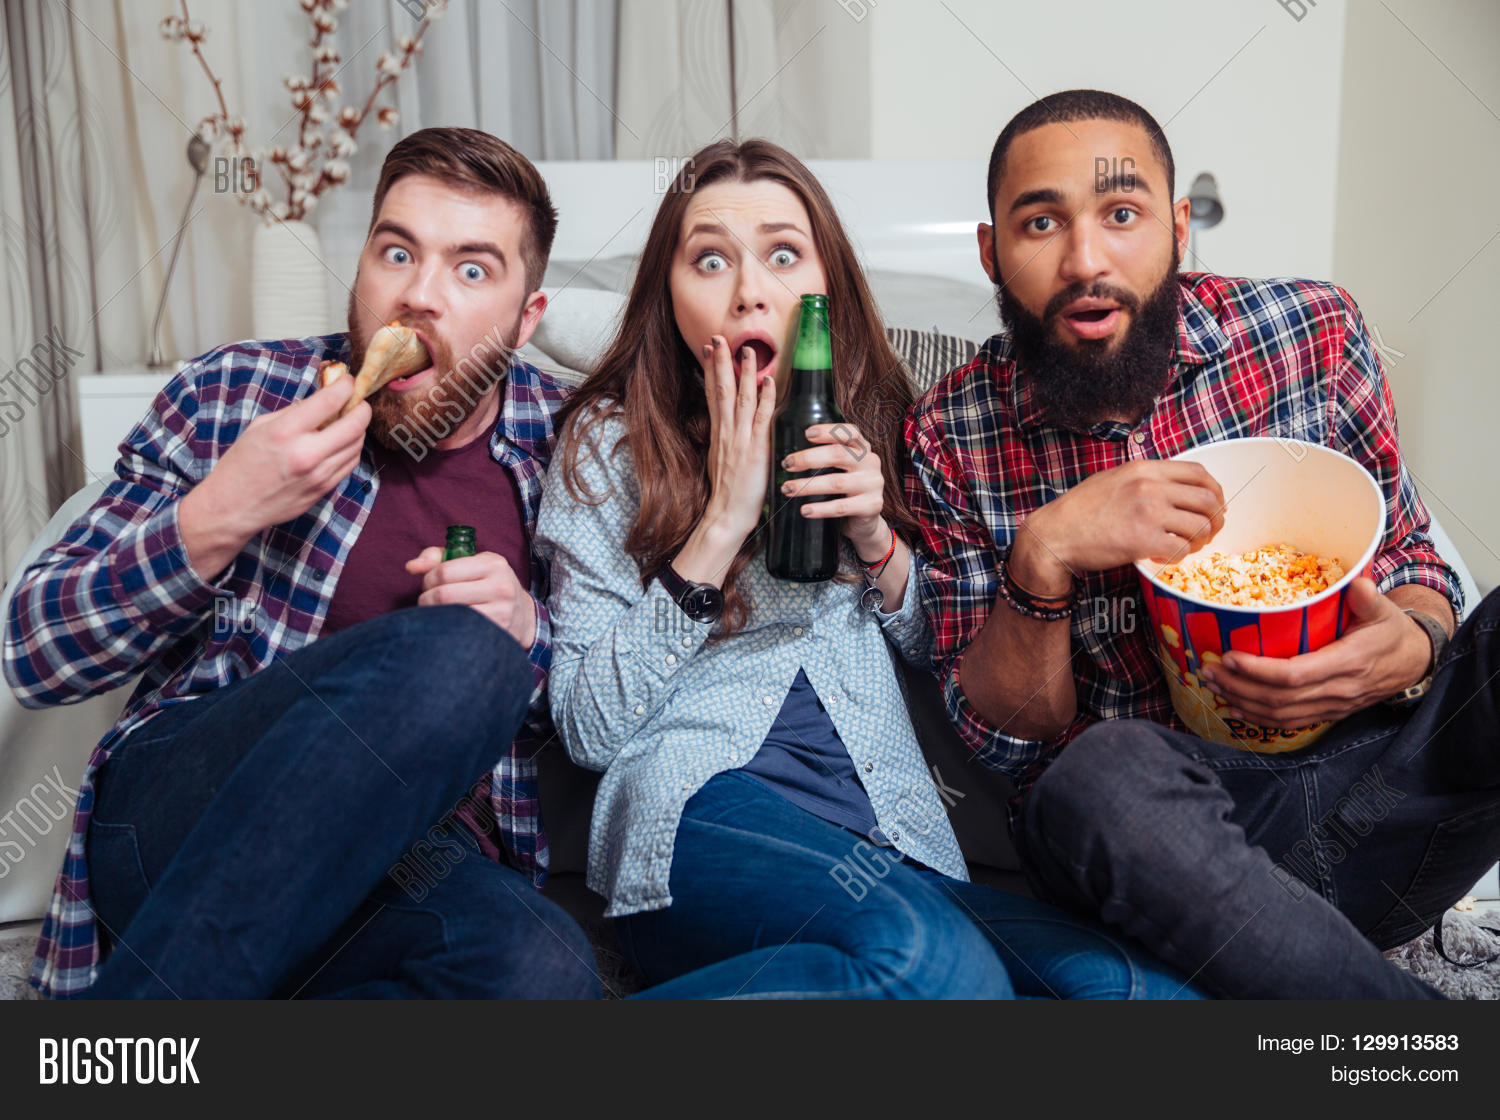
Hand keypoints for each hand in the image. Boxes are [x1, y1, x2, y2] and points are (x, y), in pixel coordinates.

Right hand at [180, 375, 369, 578]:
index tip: (347, 381)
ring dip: (358, 429)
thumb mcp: (261, 426)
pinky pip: (350, 464)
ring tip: (348, 422)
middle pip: (355, 424)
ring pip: (357, 445)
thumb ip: (295, 411)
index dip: (345, 386)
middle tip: (357, 402)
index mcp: (285, 432)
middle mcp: (306, 453)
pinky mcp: (324, 489)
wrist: (233, 506)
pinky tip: (341, 443)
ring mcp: (319, 475)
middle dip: (361, 408)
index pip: (330, 401)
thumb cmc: (242, 463)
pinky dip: (351, 449)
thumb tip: (324, 396)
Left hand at [406, 547, 537, 648]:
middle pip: (444, 595)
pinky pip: (460, 631)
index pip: (444, 571)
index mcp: (493, 563)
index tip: (429, 584)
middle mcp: (500, 586)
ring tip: (438, 612)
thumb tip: (411, 567)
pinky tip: (449, 624)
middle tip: (429, 601)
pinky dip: (447, 628)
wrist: (522, 615)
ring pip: (450, 614)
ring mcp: (502, 611)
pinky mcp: (498, 631)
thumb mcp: (470, 563)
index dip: (428, 579)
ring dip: (435, 615)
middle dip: (427, 599)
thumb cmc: (487, 584)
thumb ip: (437, 558)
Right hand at [700, 336, 776, 541]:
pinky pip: (762, 418)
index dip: (711, 370)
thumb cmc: (728, 495)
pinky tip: (769, 380)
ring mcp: (740, 439)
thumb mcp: (723, 462)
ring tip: (745, 349)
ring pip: (741, 398)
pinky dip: (766, 398)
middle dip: (720, 362)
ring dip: (744, 372)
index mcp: (719, 434)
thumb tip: (733, 431)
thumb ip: (729, 443)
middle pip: (722, 390)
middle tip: (719, 337)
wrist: (726, 515)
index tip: (709, 349)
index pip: (713, 394)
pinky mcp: (755, 449)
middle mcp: (727, 432)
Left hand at [779, 422, 887, 556]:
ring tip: (787, 489)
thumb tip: (788, 448)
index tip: (807, 433)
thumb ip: (826, 455)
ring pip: (836, 482)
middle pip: (839, 454)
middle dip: (809, 458)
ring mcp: (873, 484)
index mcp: (862, 448)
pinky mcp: (872, 506)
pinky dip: (821, 509)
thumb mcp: (841, 468)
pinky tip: (805, 510)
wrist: (866, 520)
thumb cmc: (846, 489)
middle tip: (787, 464)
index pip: (849, 432)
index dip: (829, 431)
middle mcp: (870, 462)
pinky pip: (842, 507)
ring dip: (808, 486)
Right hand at [1018, 460, 1225, 594]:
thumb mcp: (1114, 479)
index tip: (1214, 504)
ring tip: (1188, 546)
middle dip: (1216, 518)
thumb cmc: (1080, 510)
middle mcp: (1150, 487)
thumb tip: (1177, 488)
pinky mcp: (1143, 541)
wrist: (1055, 535)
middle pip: (1207, 500)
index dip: (1215, 490)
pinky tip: (1166, 555)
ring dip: (1201, 541)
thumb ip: (1146, 479)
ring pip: (1200, 527)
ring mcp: (1148, 514)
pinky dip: (1180, 556)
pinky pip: (1181, 549)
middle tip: (1210, 530)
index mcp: (1144, 469)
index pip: (1199, 472)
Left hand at [1199, 578, 1431, 727]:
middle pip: (1279, 697)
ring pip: (1280, 713)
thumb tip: (1357, 584)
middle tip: (1208, 669)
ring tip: (1213, 685)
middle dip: (1239, 686)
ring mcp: (1333, 705)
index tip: (1229, 656)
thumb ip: (1368, 599)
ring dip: (1242, 701)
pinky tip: (1235, 708)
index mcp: (1349, 663)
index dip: (1259, 670)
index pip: (1296, 674)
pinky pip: (1289, 721)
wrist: (1414, 663)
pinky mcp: (1328, 712)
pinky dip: (1258, 717)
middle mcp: (1339, 689)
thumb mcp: (1385, 612)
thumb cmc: (1393, 632)